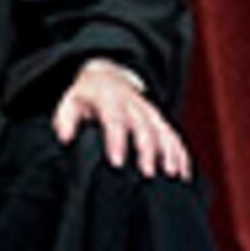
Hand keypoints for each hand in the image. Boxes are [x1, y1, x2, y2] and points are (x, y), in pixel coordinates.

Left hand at [51, 58, 189, 178]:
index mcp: (109, 98)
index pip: (114, 119)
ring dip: (169, 152)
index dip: (116, 141)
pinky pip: (174, 136)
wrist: (106, 76)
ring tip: (171, 174)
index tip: (117, 162)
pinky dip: (181, 153)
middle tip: (147, 173)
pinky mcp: (160, 120)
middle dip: (147, 150)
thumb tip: (65, 137)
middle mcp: (133, 103)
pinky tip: (184, 173)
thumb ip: (66, 119)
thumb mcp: (69, 102)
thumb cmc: (85, 97)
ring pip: (163, 131)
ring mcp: (149, 111)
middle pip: (144, 127)